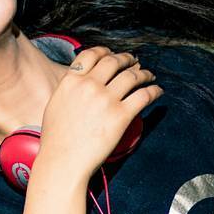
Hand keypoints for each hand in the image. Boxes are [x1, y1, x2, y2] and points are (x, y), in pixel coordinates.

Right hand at [38, 45, 161, 182]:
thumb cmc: (57, 140)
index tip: (113, 54)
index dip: (106, 51)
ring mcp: (106, 99)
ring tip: (149, 75)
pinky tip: (158, 91)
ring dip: (143, 73)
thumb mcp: (55, 104)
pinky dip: (154, 91)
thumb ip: (70, 88)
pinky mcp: (121, 115)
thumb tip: (81, 81)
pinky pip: (143, 96)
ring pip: (132, 76)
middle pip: (114, 62)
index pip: (92, 54)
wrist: (63, 161)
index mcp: (72, 81)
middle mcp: (89, 85)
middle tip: (134, 62)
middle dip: (127, 59)